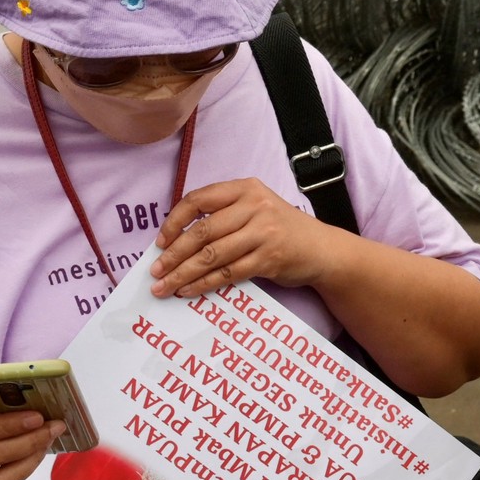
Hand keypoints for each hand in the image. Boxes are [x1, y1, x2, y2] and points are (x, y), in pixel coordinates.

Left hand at [148, 178, 332, 297]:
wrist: (323, 250)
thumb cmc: (283, 230)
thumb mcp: (256, 209)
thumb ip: (224, 214)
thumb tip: (177, 240)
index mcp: (246, 189)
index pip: (199, 200)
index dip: (174, 221)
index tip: (160, 242)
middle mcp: (255, 207)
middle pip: (202, 232)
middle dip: (174, 255)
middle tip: (156, 271)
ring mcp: (264, 233)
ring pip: (212, 255)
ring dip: (183, 273)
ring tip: (164, 286)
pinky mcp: (269, 259)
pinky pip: (228, 273)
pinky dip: (204, 284)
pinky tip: (189, 291)